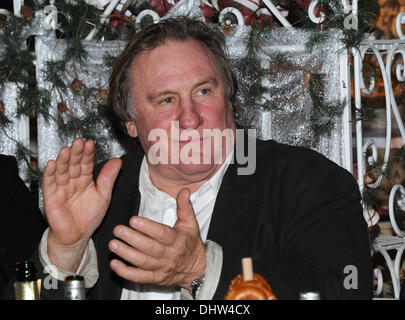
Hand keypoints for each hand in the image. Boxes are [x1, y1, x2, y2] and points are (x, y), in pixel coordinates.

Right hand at [42, 138, 121, 270]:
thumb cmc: (90, 217)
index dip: (88, 153)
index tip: (90, 143)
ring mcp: (61, 188)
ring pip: (61, 171)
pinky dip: (49, 174)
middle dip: (75, 153)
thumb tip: (117, 161)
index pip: (86, 163)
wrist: (78, 236)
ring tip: (66, 150)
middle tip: (78, 142)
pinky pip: (49, 184)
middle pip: (73, 164)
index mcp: (85, 180)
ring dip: (63, 160)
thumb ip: (109, 178)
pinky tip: (51, 164)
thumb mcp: (104, 195)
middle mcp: (73, 182)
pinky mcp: (51, 197)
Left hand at [109, 188, 206, 290]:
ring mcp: (161, 268)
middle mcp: (169, 255)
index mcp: (177, 240)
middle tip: (118, 230)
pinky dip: (126, 272)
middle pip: (150, 248)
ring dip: (126, 254)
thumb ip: (184, 206)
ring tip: (113, 244)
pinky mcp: (155, 278)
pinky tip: (115, 264)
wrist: (196, 268)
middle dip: (132, 239)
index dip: (147, 227)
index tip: (134, 220)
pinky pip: (139, 277)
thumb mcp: (191, 223)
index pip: (162, 234)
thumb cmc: (190, 243)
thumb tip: (184, 191)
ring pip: (142, 262)